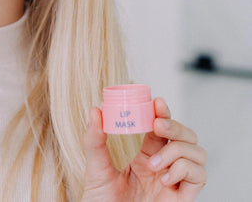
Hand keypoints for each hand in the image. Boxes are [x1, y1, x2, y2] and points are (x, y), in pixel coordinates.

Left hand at [81, 98, 206, 201]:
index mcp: (144, 157)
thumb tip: (95, 110)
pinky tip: (165, 177)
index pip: (161, 128)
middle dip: (176, 126)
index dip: (163, 112)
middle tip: (157, 125)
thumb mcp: (95, 168)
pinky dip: (185, 170)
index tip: (156, 101)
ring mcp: (174, 183)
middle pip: (187, 137)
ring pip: (198, 154)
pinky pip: (199, 178)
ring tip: (155, 164)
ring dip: (178, 150)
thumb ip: (94, 141)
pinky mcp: (182, 201)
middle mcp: (163, 168)